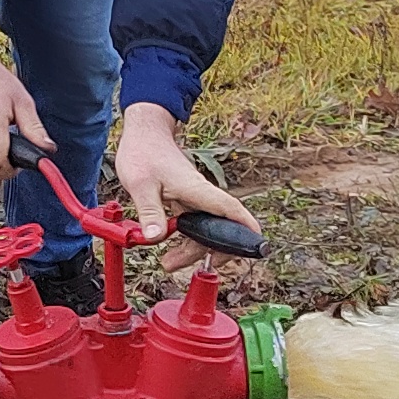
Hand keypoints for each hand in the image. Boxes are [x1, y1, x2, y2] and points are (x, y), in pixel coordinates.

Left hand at [114, 103, 256, 262]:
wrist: (144, 133)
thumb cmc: (144, 153)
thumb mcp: (141, 185)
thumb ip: (150, 212)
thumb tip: (155, 238)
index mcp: (198, 189)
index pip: (230, 210)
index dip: (246, 228)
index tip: (257, 245)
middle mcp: (201, 195)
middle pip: (219, 228)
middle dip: (209, 252)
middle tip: (182, 266)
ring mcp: (194, 198)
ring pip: (204, 229)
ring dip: (191, 249)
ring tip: (169, 263)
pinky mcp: (185, 199)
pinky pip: (192, 224)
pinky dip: (183, 238)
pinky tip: (168, 246)